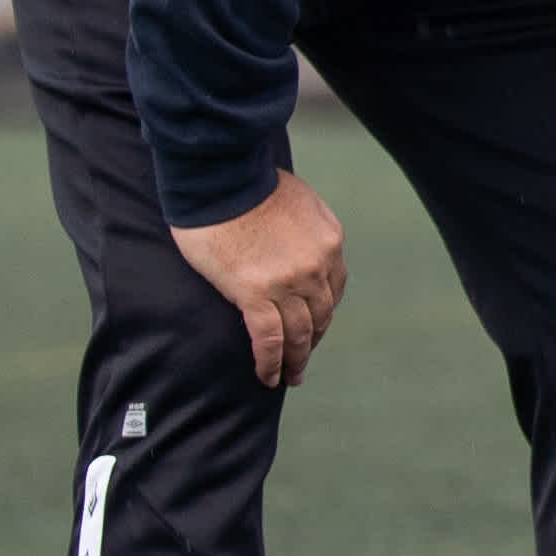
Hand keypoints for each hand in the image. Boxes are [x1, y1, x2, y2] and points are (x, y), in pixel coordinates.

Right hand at [172, 171, 348, 388]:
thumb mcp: (300, 199)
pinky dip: (270, 362)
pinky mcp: (255, 293)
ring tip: (289, 377)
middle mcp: (316, 266)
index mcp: (329, 242)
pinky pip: (269, 338)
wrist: (221, 178)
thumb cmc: (250, 182)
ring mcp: (288, 283)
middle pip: (320, 315)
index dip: (323, 312)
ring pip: (299, 333)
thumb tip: (303, 241)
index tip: (314, 326)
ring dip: (295, 360)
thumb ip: (309, 226)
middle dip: (313, 341)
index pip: (334, 289)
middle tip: (303, 360)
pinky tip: (268, 377)